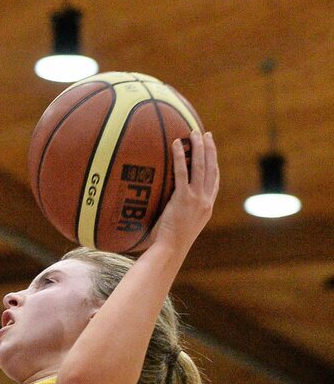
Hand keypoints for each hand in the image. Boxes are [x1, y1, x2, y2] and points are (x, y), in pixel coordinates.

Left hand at [149, 130, 218, 252]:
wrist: (170, 251)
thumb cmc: (170, 244)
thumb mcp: (182, 226)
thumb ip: (181, 213)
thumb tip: (169, 206)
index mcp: (207, 208)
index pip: (214, 182)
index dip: (214, 164)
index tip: (212, 152)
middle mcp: (206, 201)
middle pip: (211, 169)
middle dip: (210, 149)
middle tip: (206, 134)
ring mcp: (196, 199)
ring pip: (201, 167)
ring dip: (199, 147)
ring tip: (194, 133)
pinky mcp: (184, 198)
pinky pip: (182, 172)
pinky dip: (180, 156)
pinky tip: (177, 144)